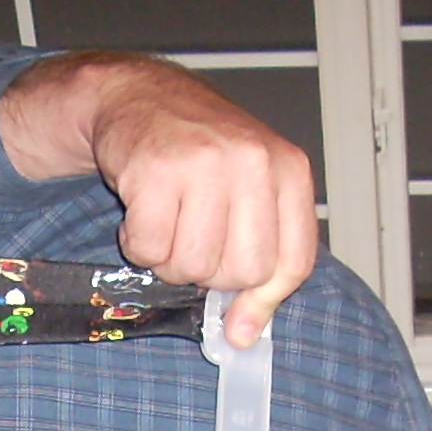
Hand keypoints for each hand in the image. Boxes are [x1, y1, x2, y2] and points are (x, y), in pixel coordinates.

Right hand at [0, 53, 318, 345]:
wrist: (139, 95)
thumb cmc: (199, 152)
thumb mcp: (249, 193)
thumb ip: (260, 260)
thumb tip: (243, 335)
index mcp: (289, 169)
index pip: (293, 262)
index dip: (264, 299)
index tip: (238, 319)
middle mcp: (253, 162)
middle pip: (242, 271)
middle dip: (210, 272)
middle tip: (193, 240)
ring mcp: (204, 163)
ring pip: (192, 266)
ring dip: (169, 259)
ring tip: (167, 221)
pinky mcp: (155, 169)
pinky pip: (148, 248)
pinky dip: (138, 244)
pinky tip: (142, 210)